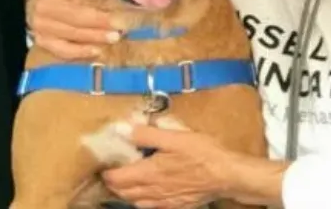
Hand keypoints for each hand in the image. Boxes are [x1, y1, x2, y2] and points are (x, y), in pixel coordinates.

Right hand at [25, 0, 118, 59]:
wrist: (24, 0)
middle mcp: (46, 5)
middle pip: (80, 15)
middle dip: (104, 20)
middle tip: (124, 24)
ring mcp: (42, 25)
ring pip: (74, 33)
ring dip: (97, 36)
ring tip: (116, 36)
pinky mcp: (42, 40)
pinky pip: (64, 49)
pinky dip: (81, 51)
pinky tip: (97, 51)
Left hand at [102, 124, 234, 208]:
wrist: (226, 175)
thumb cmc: (202, 152)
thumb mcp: (174, 136)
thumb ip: (146, 134)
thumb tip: (122, 129)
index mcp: (149, 173)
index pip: (117, 178)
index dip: (106, 172)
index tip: (103, 163)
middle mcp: (152, 191)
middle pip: (123, 193)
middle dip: (113, 184)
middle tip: (110, 172)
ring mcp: (164, 202)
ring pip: (136, 202)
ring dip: (126, 194)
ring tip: (123, 184)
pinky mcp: (176, 206)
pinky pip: (151, 208)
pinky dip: (142, 202)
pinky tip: (146, 196)